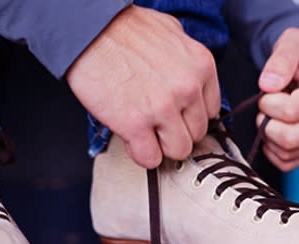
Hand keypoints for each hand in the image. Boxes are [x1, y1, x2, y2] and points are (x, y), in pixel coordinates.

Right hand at [66, 5, 220, 167]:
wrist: (87, 30)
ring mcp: (163, 108)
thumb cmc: (124, 29)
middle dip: (177, 131)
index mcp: (201, 67)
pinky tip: (133, 139)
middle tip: (158, 122)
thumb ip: (187, 59)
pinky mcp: (136, 124)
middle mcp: (188, 88)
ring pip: (179, 150)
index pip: (211, 111)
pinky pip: (150, 158)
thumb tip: (192, 77)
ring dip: (161, 145)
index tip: (178, 114)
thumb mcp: (171, 32)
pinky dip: (141, 154)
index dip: (191, 115)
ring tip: (146, 131)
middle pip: (197, 133)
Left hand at [257, 28, 298, 171]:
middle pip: (289, 138)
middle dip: (267, 123)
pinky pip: (287, 163)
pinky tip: (274, 130)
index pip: (291, 112)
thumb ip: (281, 59)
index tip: (267, 91)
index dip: (268, 103)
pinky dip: (272, 151)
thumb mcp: (293, 43)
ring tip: (271, 116)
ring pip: (287, 153)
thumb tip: (268, 85)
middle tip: (265, 108)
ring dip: (268, 136)